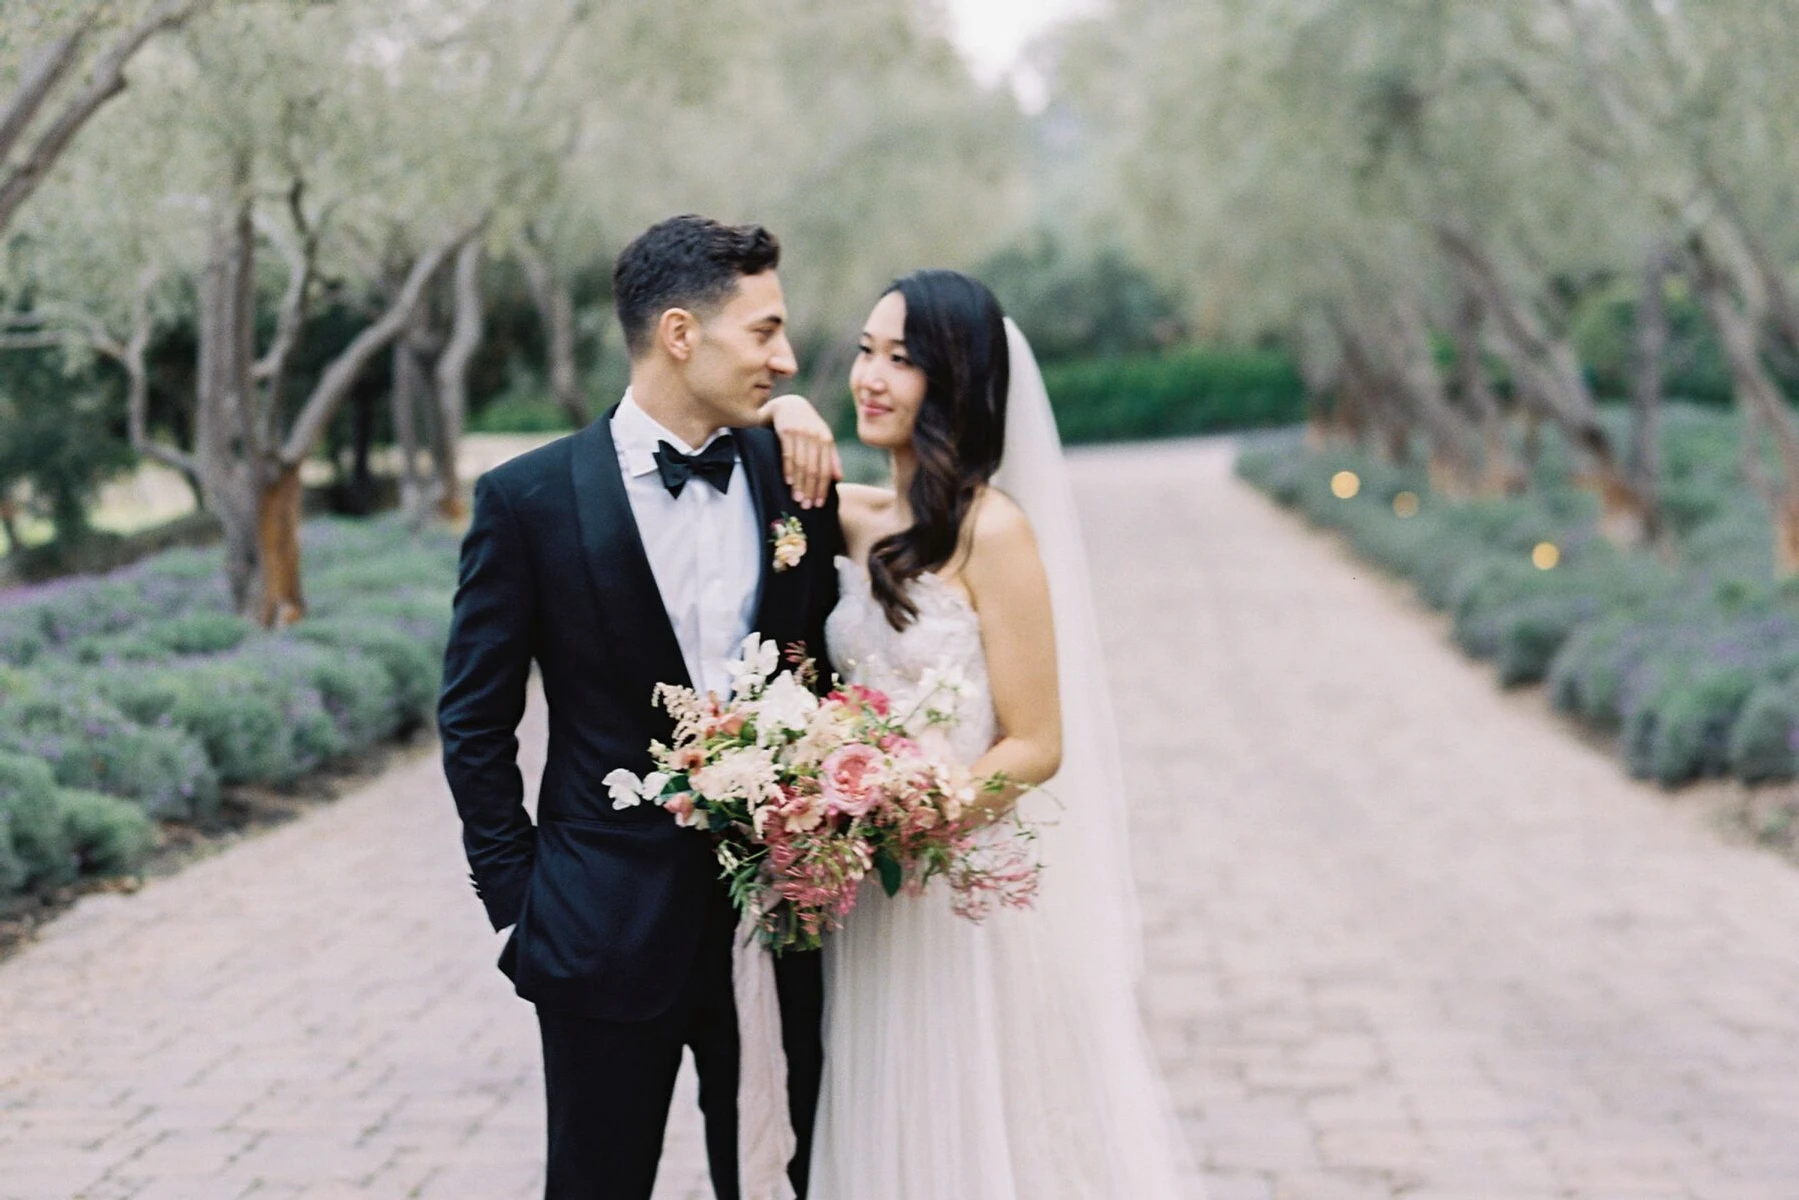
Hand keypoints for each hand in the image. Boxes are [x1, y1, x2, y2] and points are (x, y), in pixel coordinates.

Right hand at [762, 393, 842, 508]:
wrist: (789, 405)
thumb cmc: (808, 425)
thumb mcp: (823, 437)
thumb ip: (832, 456)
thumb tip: (839, 478)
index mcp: (827, 439)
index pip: (826, 469)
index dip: (823, 488)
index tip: (819, 504)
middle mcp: (815, 436)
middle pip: (814, 469)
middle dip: (810, 489)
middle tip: (807, 506)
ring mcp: (800, 433)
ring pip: (801, 464)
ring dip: (799, 484)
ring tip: (797, 499)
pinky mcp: (786, 431)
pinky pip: (788, 454)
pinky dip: (788, 470)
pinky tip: (788, 483)